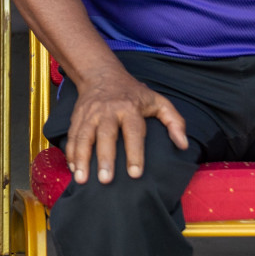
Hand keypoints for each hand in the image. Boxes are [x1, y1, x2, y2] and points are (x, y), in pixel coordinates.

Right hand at [65, 70, 187, 184]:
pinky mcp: (77, 117)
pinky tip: (73, 169)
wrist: (102, 74)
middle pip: (105, 135)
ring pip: (83, 136)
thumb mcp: (158, 101)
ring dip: (82, 158)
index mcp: (129, 108)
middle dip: (104, 158)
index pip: (133, 132)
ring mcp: (90, 114)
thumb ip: (174, 121)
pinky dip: (71, 153)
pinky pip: (72, 136)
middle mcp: (107, 111)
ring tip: (81, 179)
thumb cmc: (133, 93)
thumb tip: (183, 145)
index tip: (135, 174)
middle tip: (106, 180)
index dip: (135, 153)